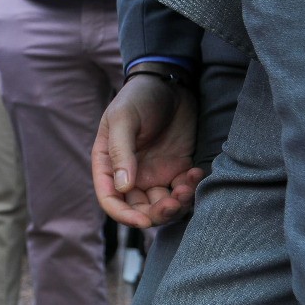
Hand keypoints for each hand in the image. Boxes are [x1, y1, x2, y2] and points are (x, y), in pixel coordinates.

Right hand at [92, 74, 203, 227]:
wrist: (170, 83)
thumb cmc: (139, 97)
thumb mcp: (124, 119)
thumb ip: (121, 152)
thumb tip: (123, 187)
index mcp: (108, 163)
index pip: (110, 199)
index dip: (124, 216)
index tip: (143, 221)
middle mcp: (129, 174)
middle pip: (138, 209)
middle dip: (156, 214)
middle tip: (174, 202)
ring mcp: (154, 173)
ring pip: (163, 205)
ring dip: (176, 204)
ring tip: (187, 186)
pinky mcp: (177, 169)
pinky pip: (183, 191)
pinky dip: (191, 189)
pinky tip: (197, 173)